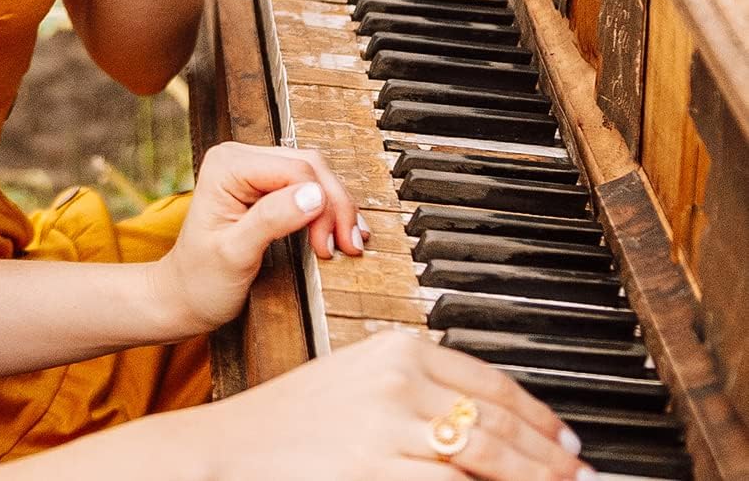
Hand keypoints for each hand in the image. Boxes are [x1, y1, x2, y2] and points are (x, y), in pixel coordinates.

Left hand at [148, 142, 365, 337]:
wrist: (185, 297)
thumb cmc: (201, 279)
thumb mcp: (235, 254)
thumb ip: (272, 220)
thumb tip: (314, 195)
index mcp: (227, 165)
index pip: (295, 170)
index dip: (322, 205)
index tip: (329, 247)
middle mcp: (238, 158)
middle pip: (308, 166)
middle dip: (334, 206)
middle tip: (349, 246)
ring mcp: (251, 170)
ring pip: (312, 173)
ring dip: (335, 207)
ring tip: (349, 242)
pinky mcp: (263, 186)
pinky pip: (305, 186)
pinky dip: (326, 208)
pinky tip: (338, 230)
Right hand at [208, 331, 589, 480]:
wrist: (233, 449)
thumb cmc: (295, 424)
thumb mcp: (360, 387)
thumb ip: (418, 397)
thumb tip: (486, 429)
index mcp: (396, 349)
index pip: (490, 381)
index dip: (539, 417)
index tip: (568, 442)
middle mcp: (396, 380)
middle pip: (497, 422)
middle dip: (550, 460)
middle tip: (584, 479)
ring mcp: (387, 427)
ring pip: (485, 459)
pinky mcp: (376, 471)